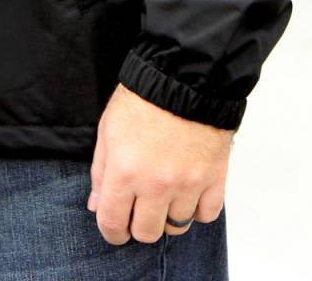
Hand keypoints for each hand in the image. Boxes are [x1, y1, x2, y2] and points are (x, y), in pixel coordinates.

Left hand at [87, 82, 233, 244]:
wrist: (184, 78)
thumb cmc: (143, 99)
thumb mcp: (108, 130)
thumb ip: (101, 171)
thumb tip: (97, 205)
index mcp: (125, 171)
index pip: (113, 223)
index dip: (112, 232)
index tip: (115, 228)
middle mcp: (156, 184)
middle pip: (147, 232)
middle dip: (139, 225)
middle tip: (140, 210)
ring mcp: (188, 184)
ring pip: (178, 226)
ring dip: (169, 215)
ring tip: (166, 195)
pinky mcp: (214, 179)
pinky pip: (207, 215)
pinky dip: (198, 208)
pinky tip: (189, 191)